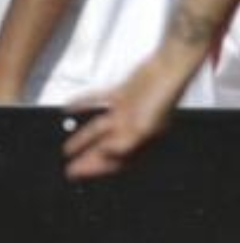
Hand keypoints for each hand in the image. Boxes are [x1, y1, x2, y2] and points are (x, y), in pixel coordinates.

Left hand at [62, 55, 187, 180]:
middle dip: (89, 160)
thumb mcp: (144, 127)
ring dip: (84, 139)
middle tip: (70, 170)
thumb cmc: (164, 98)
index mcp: (142, 138)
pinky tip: (69, 107)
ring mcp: (127, 110)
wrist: (168, 69)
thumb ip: (124, 143)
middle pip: (107, 148)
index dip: (98, 169)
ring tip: (68, 149)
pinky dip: (83, 104)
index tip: (78, 174)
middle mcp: (133, 127)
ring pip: (100, 129)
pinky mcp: (122, 93)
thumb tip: (106, 155)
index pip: (118, 160)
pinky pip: (97, 102)